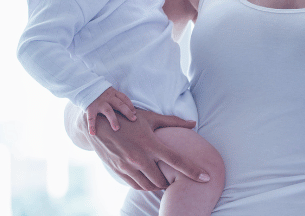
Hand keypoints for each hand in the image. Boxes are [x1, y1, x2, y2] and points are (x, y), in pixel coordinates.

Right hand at [78, 108, 207, 190]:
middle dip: (170, 182)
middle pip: (162, 180)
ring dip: (158, 185)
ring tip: (162, 180)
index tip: (206, 178)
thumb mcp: (150, 118)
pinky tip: (148, 179)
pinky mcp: (119, 171)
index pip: (177, 160)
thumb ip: (173, 122)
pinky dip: (145, 186)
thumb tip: (193, 124)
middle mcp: (140, 158)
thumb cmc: (128, 118)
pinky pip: (136, 186)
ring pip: (149, 186)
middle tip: (175, 178)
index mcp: (151, 144)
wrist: (99, 125)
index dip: (193, 171)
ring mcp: (128, 166)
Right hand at [85, 86, 137, 134]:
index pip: (124, 98)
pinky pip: (91, 117)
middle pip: (119, 104)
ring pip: (108, 111)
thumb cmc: (100, 93)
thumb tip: (129, 108)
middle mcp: (107, 97)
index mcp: (113, 93)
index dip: (130, 105)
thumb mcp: (109, 91)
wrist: (84, 87)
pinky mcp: (90, 107)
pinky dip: (91, 126)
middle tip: (133, 119)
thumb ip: (116, 98)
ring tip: (116, 128)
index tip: (135, 112)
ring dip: (113, 119)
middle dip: (127, 112)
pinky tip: (93, 133)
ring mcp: (99, 103)